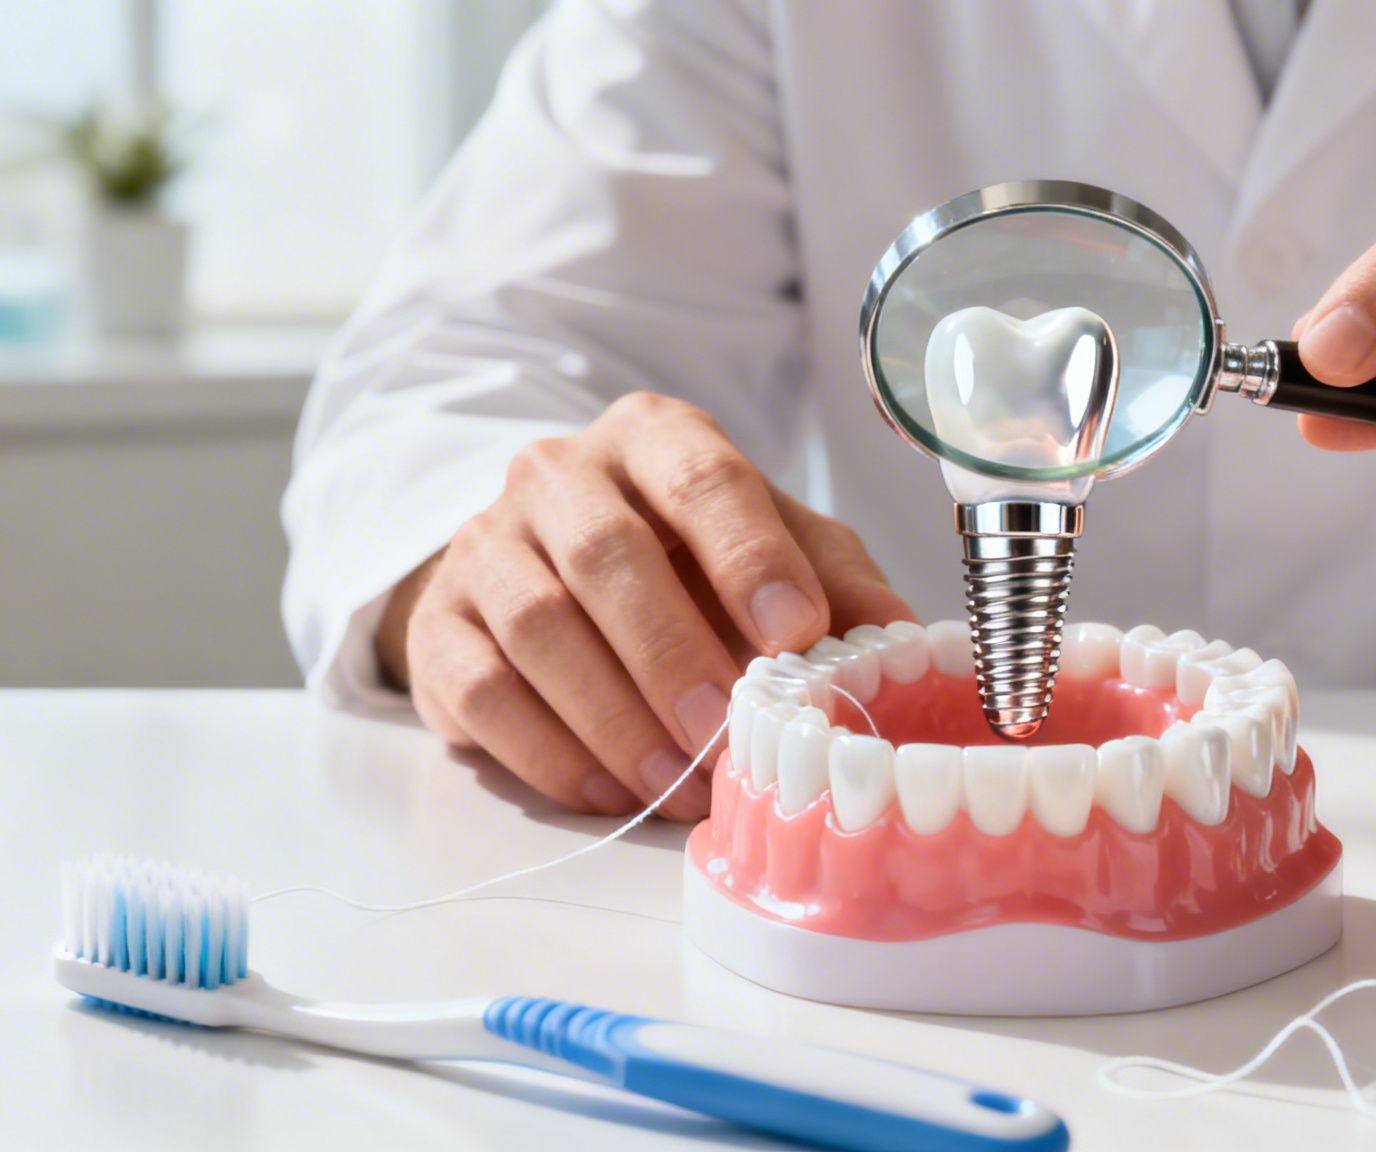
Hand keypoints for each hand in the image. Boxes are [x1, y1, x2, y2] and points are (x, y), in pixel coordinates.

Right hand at [377, 392, 913, 819]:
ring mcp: (485, 546)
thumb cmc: (686, 558)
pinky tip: (612, 792)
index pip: (701, 477)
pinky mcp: (437, 625)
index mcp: (654, 439)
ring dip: (616, 719)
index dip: (750, 554)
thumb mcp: (775, 548)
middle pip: (607, 556)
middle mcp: (557, 476)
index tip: (794, 630)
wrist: (548, 570)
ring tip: (682, 784)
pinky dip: (551, 752)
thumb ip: (838, 584)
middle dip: (674, 655)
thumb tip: (905, 643)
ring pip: (539, 627)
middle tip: (726, 733)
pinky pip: (481, 690)